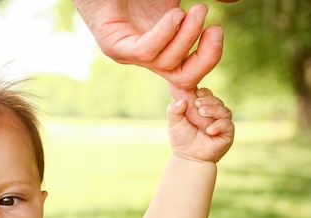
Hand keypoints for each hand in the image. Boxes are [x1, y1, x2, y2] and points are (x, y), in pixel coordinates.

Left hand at [73, 0, 225, 89]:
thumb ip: (201, 5)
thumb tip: (235, 0)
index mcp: (163, 46)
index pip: (189, 71)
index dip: (207, 61)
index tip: (217, 33)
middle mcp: (147, 55)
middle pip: (183, 78)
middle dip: (206, 58)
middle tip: (216, 28)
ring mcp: (129, 53)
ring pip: (167, 64)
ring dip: (188, 36)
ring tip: (196, 9)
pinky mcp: (114, 46)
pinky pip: (145, 53)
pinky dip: (164, 35)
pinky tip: (174, 15)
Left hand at [167, 88, 233, 162]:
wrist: (188, 156)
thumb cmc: (181, 138)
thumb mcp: (173, 122)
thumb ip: (173, 110)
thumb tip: (182, 100)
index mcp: (201, 107)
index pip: (206, 93)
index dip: (202, 93)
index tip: (195, 95)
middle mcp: (213, 113)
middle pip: (216, 100)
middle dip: (206, 100)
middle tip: (197, 105)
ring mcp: (221, 122)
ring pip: (224, 110)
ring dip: (213, 110)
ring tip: (202, 114)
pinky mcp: (227, 132)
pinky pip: (227, 124)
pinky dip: (218, 125)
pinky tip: (209, 130)